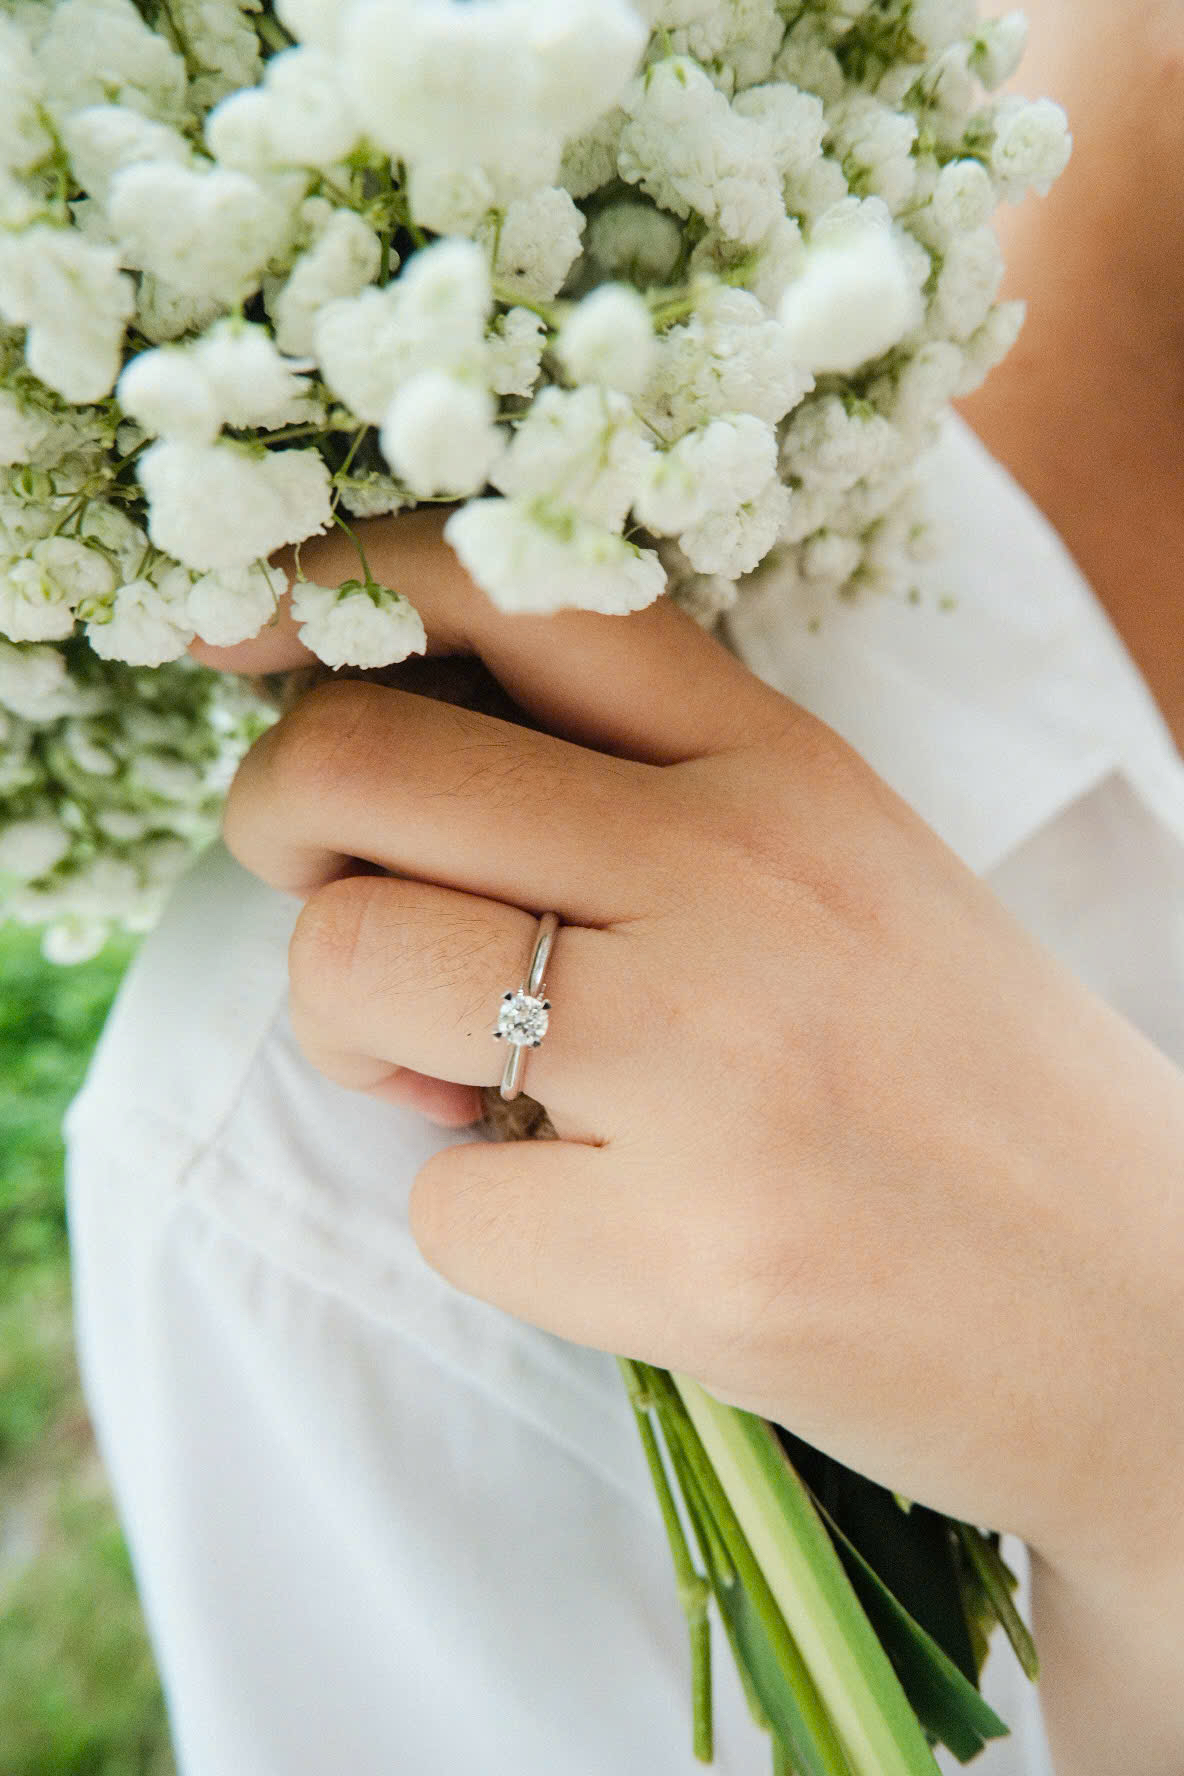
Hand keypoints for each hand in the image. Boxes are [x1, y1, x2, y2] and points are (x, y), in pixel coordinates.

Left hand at [220, 515, 1183, 1607]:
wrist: (1146, 1319)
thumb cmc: (970, 1093)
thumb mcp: (844, 878)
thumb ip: (639, 810)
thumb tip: (386, 825)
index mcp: (782, 766)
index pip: (512, 585)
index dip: (335, 587)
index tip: (244, 634)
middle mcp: (738, 875)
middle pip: (349, 764)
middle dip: (275, 832)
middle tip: (346, 914)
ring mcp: (711, 1060)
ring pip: (345, 966)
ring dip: (353, 1042)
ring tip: (477, 1092)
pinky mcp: (683, 1250)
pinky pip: (438, 1206)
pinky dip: (485, 1227)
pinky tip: (610, 1236)